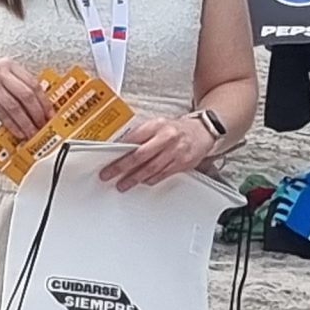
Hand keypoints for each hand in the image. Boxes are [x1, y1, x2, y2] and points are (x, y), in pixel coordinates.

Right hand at [0, 57, 48, 138]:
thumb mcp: (0, 82)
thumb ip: (18, 88)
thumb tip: (42, 108)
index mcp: (9, 64)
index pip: (33, 83)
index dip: (45, 101)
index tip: (51, 115)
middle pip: (26, 94)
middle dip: (38, 113)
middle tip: (44, 126)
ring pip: (15, 106)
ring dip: (26, 123)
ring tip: (32, 133)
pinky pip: (2, 113)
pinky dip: (12, 125)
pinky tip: (18, 132)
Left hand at [101, 112, 218, 190]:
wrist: (202, 132)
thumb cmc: (176, 129)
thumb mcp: (157, 125)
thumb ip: (141, 135)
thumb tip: (122, 147)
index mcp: (157, 125)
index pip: (134, 138)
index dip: (120, 150)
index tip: (107, 158)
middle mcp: (167, 138)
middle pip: (140, 156)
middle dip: (122, 167)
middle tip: (109, 174)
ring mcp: (175, 152)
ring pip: (151, 168)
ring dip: (135, 178)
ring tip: (123, 184)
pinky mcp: (182, 164)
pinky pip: (163, 174)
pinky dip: (150, 179)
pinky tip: (142, 182)